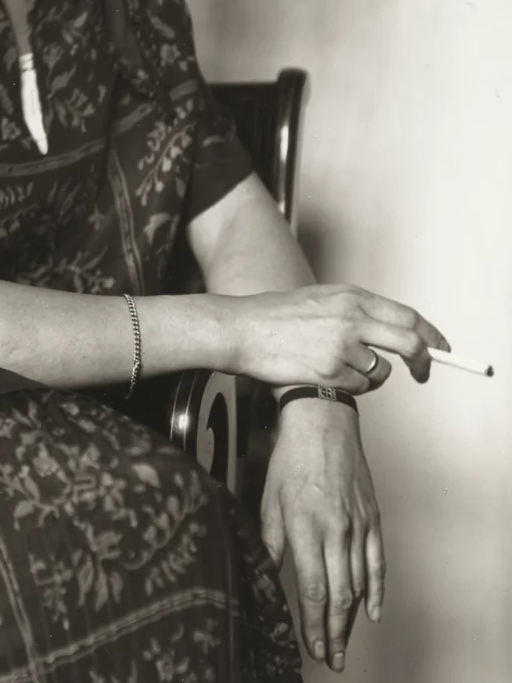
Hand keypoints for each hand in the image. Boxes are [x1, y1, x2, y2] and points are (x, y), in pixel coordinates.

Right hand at [228, 283, 449, 392]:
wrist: (242, 329)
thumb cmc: (277, 316)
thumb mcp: (322, 299)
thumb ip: (357, 311)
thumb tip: (394, 331)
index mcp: (351, 296)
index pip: (408, 316)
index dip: (431, 335)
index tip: (441, 349)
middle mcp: (351, 318)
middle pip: (409, 343)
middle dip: (423, 362)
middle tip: (423, 373)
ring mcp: (341, 345)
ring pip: (381, 372)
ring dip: (371, 377)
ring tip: (342, 369)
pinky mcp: (329, 370)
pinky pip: (357, 387)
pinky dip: (349, 386)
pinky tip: (325, 374)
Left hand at [261, 400, 381, 672]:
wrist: (323, 421)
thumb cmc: (291, 457)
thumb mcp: (269, 498)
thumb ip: (270, 541)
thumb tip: (264, 574)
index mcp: (306, 525)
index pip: (312, 587)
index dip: (313, 623)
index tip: (312, 646)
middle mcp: (335, 529)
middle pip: (339, 594)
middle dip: (335, 632)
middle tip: (332, 658)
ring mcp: (358, 524)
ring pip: (359, 583)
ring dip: (352, 619)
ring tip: (344, 643)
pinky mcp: (372, 517)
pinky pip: (377, 562)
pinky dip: (377, 590)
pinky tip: (372, 612)